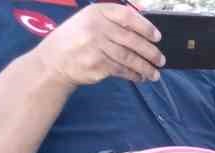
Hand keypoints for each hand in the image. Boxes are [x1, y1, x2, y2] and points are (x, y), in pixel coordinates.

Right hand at [34, 2, 164, 86]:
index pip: (127, 16)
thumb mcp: (89, 22)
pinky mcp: (97, 63)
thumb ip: (113, 23)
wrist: (53, 61)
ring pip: (130, 57)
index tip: (157, 37)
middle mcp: (96, 27)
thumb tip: (144, 32)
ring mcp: (96, 45)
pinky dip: (135, 75)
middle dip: (150, 52)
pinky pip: (123, 70)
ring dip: (146, 67)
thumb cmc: (76, 40)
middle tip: (161, 60)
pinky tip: (141, 78)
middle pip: (132, 39)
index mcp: (96, 12)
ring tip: (155, 73)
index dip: (145, 27)